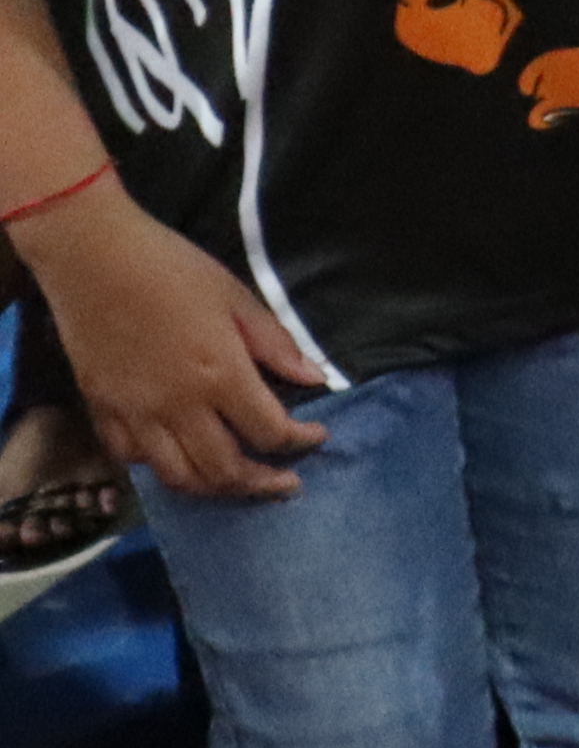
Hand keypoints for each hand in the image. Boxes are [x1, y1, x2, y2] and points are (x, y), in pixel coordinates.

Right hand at [26, 189, 336, 500]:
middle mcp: (177, 406)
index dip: (301, 442)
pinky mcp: (102, 411)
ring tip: (239, 483)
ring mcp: (135, 414)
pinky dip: (161, 469)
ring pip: (178, 477)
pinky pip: (133, 459)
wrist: (92, 258)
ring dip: (215, 489)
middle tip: (286, 482)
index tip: (317, 437)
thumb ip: (276, 345)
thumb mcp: (237, 298)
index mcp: (219, 375)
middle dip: (263, 483)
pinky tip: (182, 459)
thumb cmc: (173, 269)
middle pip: (225, 470)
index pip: (270, 432)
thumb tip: (317, 380)